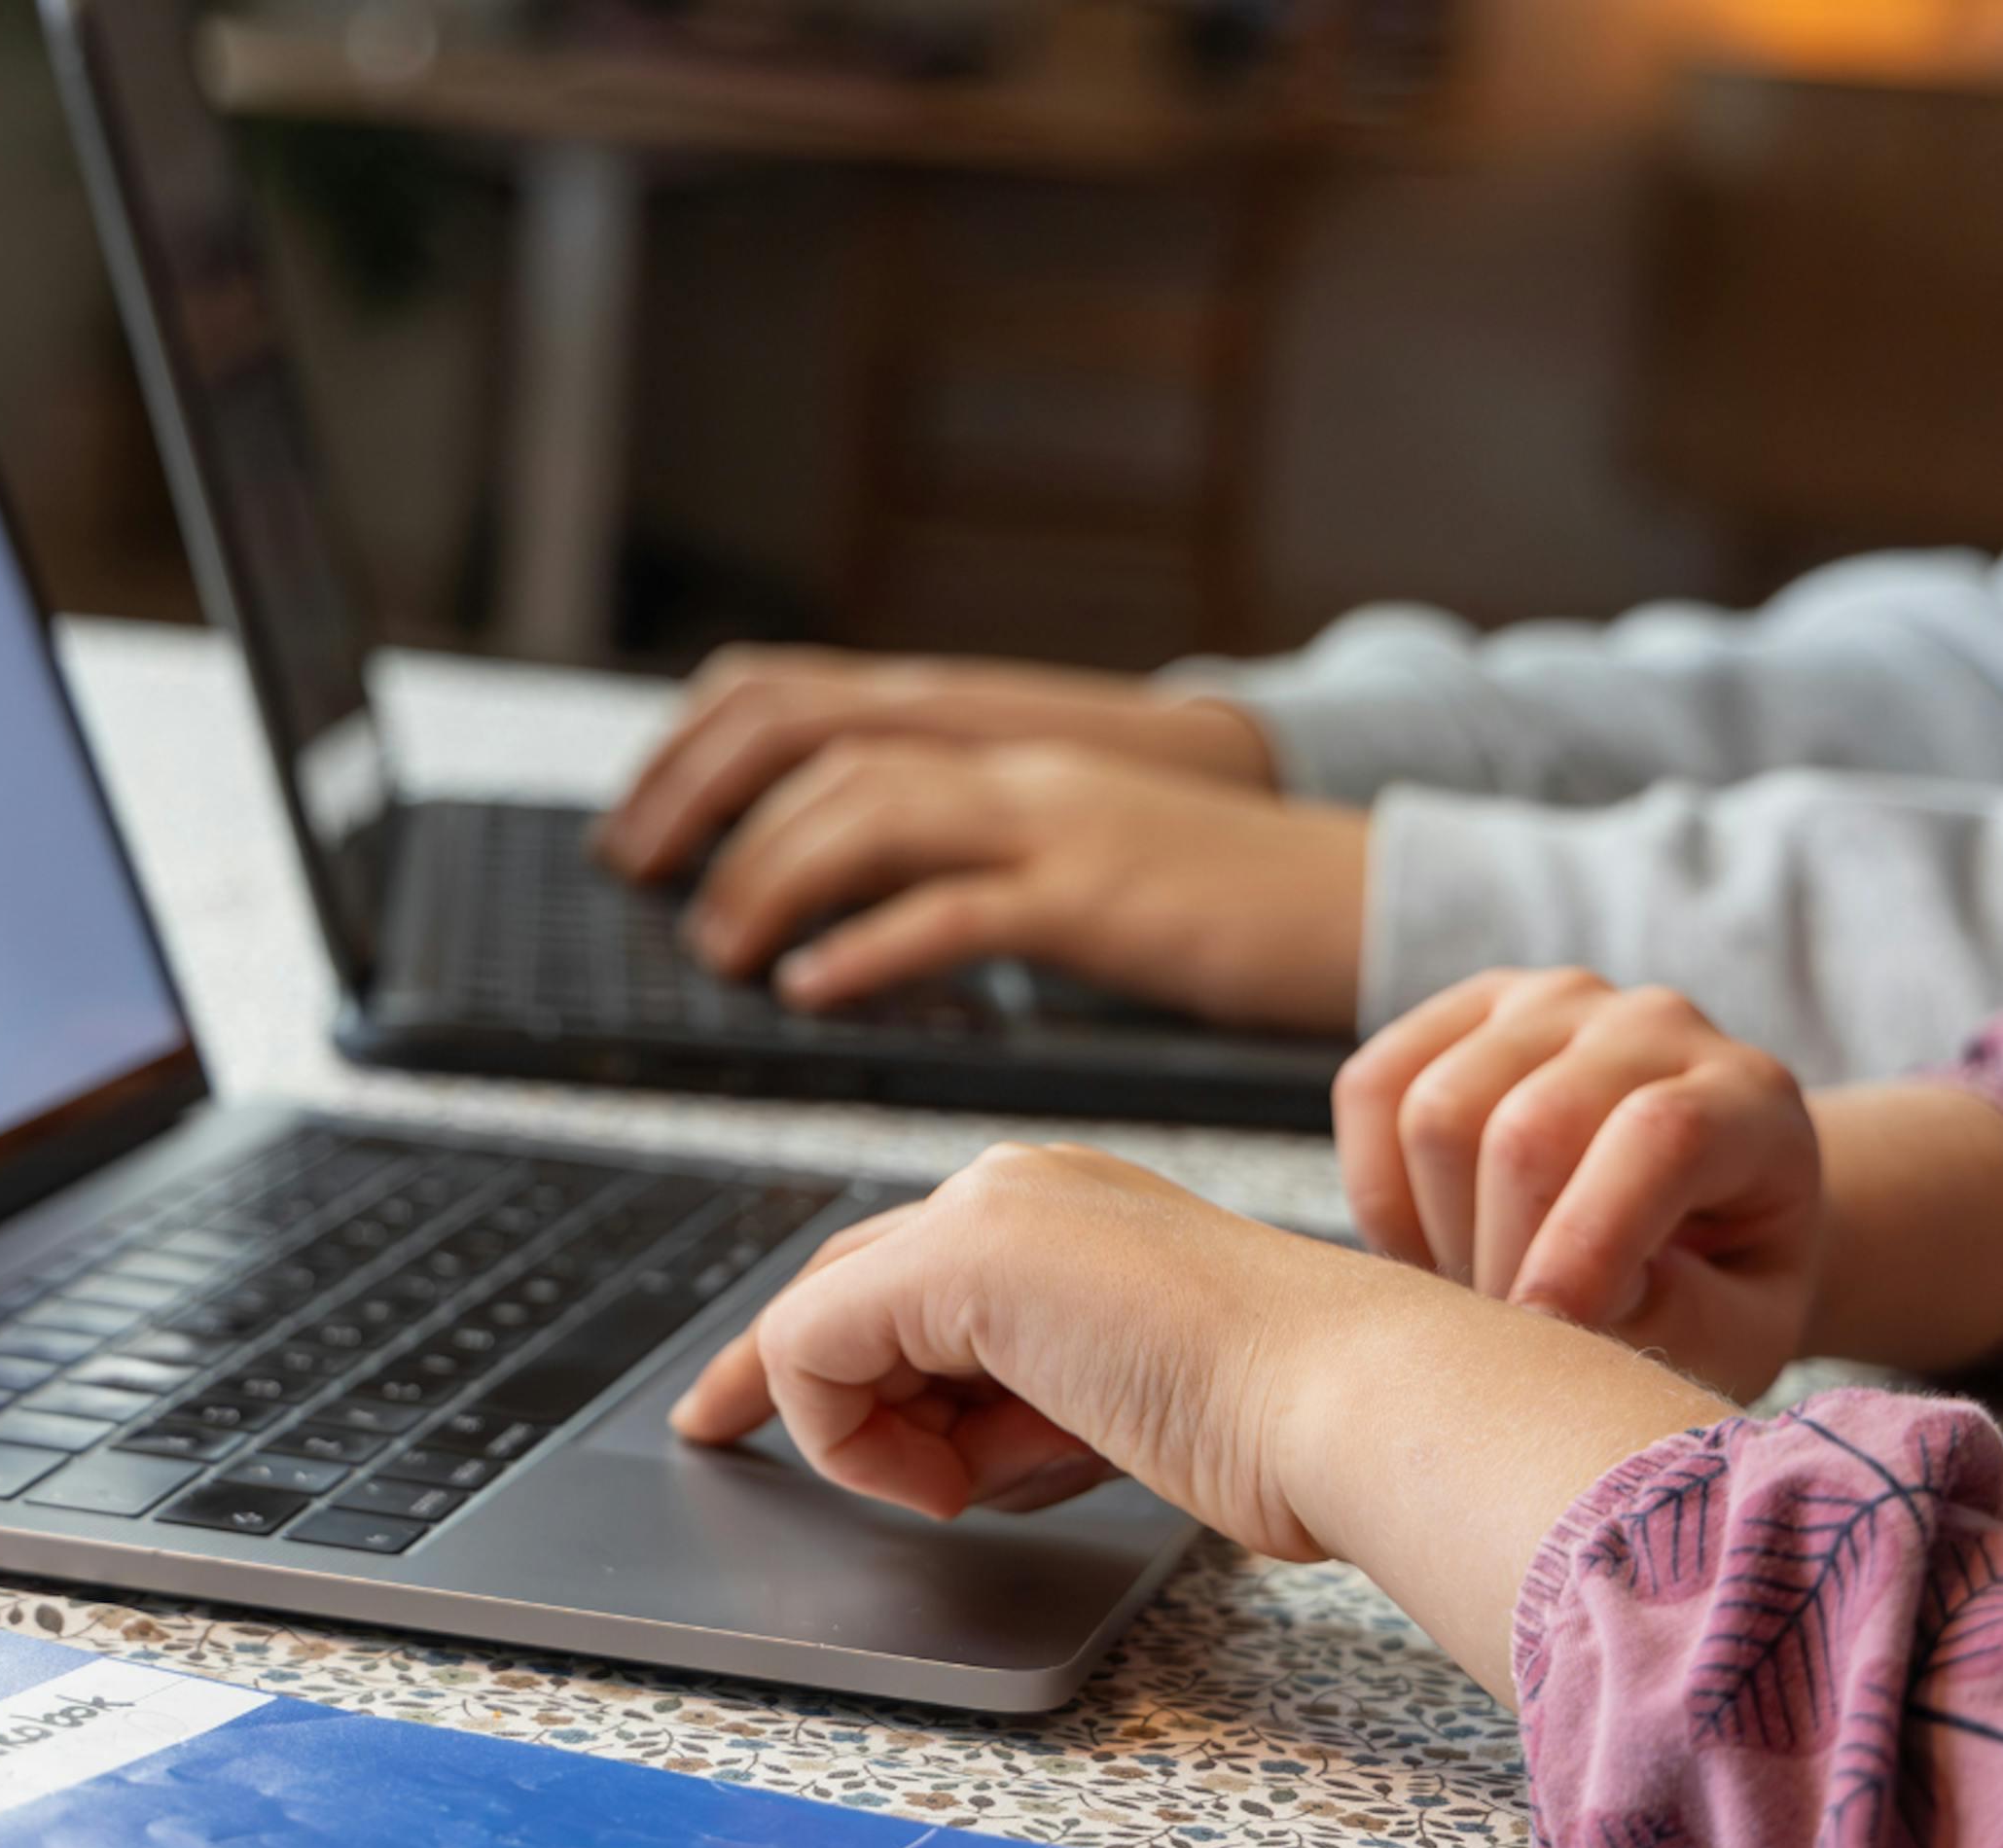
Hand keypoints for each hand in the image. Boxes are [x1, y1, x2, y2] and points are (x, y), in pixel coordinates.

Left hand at [670, 1142, 1350, 1554]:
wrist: (1346, 1401)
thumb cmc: (1275, 1422)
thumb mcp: (1112, 1409)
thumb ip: (1018, 1406)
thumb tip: (940, 1457)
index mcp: (1066, 1209)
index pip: (899, 1271)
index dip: (821, 1354)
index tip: (747, 1410)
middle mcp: (1017, 1186)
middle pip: (841, 1285)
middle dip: (781, 1378)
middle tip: (708, 1435)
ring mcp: (988, 1210)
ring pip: (826, 1325)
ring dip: (876, 1440)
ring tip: (985, 1487)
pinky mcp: (961, 1256)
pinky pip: (814, 1352)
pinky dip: (851, 1440)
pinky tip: (949, 1484)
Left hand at [675, 740, 1368, 1036]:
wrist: (1363, 899)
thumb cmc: (1215, 906)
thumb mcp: (1067, 858)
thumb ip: (966, 859)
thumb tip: (850, 908)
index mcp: (1000, 753)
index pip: (812, 705)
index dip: (703, 750)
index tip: (639, 819)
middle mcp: (1016, 767)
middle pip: (821, 750)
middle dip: (708, 811)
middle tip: (643, 881)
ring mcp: (1059, 824)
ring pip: (873, 814)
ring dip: (772, 879)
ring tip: (720, 947)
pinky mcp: (1102, 897)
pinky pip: (961, 909)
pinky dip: (871, 947)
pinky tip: (817, 988)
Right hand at [1330, 968, 1821, 1398]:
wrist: (1694, 1210)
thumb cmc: (1718, 1286)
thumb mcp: (1741, 1335)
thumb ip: (1681, 1321)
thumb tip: (1571, 1290)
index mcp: (1746, 1100)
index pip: (1660, 1137)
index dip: (1588, 1240)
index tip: (1539, 1332)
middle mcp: (1653, 1023)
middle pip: (1526, 1131)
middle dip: (1497, 1258)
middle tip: (1513, 1331)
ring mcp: (1550, 1002)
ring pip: (1434, 1112)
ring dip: (1435, 1231)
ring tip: (1483, 1282)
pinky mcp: (1464, 1010)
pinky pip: (1372, 1087)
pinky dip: (1376, 1187)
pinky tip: (1431, 1234)